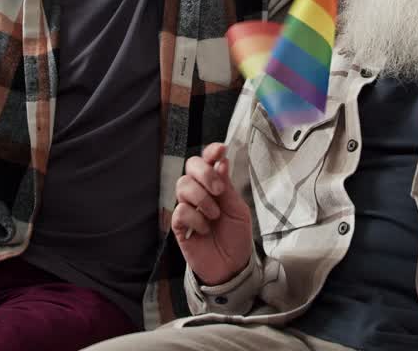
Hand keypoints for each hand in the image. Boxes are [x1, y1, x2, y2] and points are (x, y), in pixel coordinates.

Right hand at [172, 143, 252, 286]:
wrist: (231, 267)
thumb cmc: (236, 237)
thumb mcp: (238, 210)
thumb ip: (227, 186)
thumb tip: (221, 161)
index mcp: (215, 185)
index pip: (208, 160)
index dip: (211, 151)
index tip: (220, 150)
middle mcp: (199, 192)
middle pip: (190, 165)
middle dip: (204, 173)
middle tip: (218, 190)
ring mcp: (188, 207)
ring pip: (182, 185)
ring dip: (201, 198)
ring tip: (214, 215)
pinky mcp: (179, 225)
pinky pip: (179, 210)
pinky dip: (195, 218)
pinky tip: (204, 229)